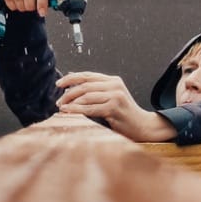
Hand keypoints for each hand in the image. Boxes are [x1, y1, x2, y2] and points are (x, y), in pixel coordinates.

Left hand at [55, 71, 175, 141]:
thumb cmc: (124, 114)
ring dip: (71, 102)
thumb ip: (96, 90)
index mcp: (113, 80)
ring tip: (62, 108)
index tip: (58, 84)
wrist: (142, 126)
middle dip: (68, 93)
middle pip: (85, 85)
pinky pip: (90, 108)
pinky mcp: (114, 108)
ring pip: (86, 96)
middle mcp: (114, 85)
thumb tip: (73, 82)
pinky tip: (68, 112)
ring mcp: (115, 96)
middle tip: (59, 101)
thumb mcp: (111, 97)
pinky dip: (77, 110)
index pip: (88, 75)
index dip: (71, 78)